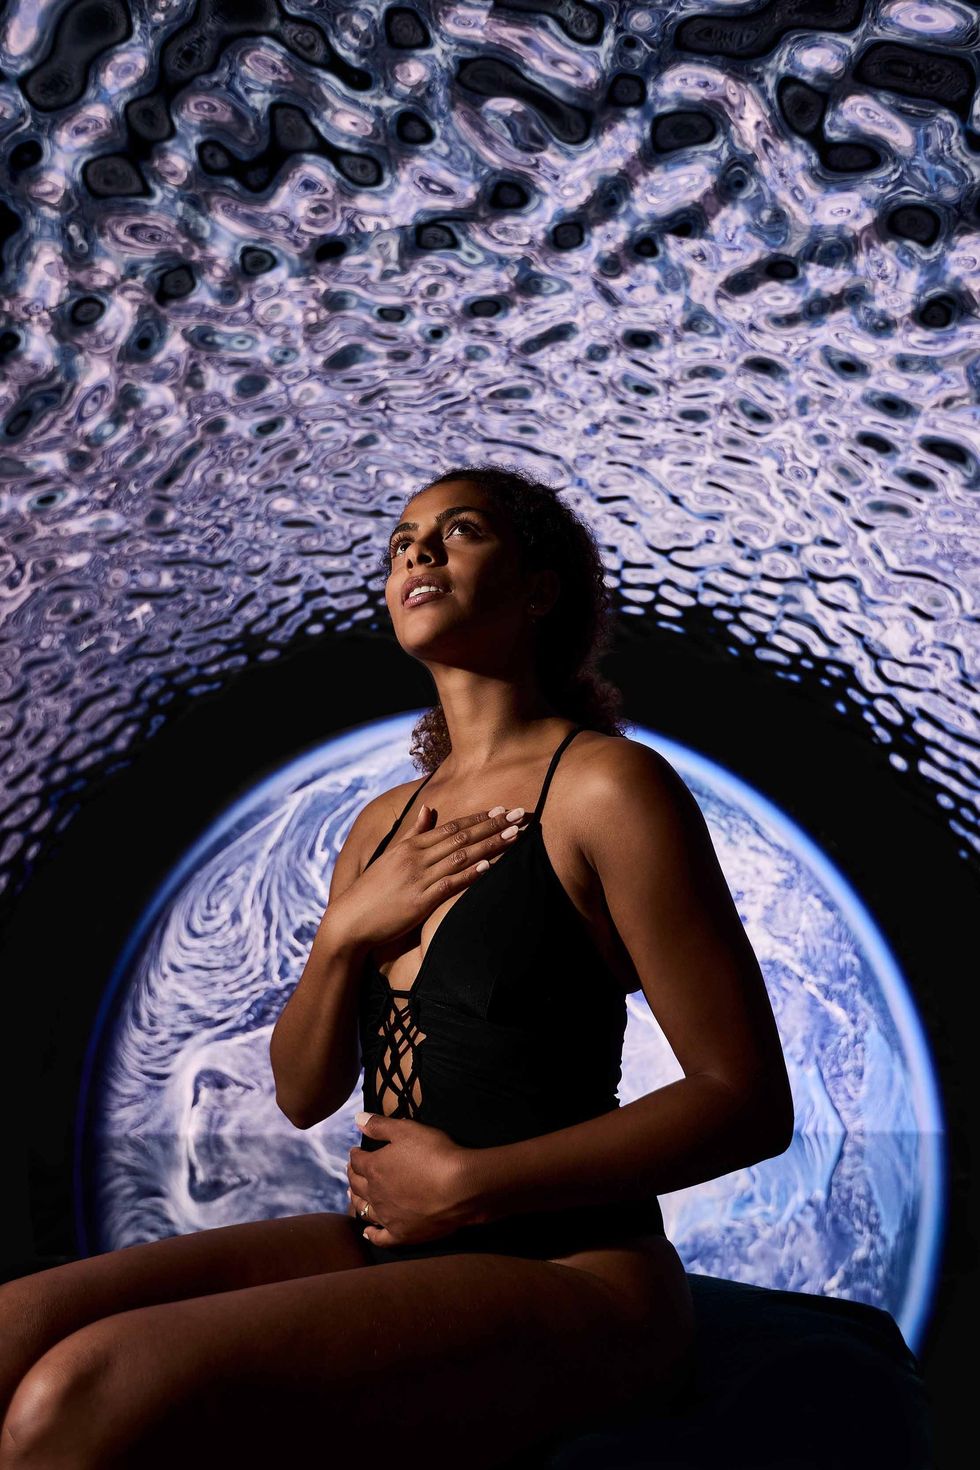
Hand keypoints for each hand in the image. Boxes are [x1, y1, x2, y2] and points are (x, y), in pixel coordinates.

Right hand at [334, 799, 529, 952]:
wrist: (350, 920)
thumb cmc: (372, 889)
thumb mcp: (392, 855)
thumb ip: (414, 832)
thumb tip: (429, 808)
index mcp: (411, 846)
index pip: (452, 827)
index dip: (480, 818)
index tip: (503, 810)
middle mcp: (416, 858)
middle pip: (462, 837)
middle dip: (494, 826)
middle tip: (520, 815)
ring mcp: (419, 879)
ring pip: (461, 856)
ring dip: (491, 845)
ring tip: (515, 836)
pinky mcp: (420, 901)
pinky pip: (450, 884)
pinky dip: (471, 874)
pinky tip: (490, 866)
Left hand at [347, 1111, 475, 1248]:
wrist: (459, 1188)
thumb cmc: (433, 1154)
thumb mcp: (406, 1130)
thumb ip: (380, 1125)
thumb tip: (356, 1120)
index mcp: (374, 1168)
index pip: (358, 1161)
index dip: (355, 1155)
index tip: (356, 1151)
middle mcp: (375, 1194)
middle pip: (357, 1185)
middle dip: (353, 1175)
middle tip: (352, 1171)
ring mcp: (387, 1217)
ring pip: (364, 1209)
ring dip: (357, 1201)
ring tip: (353, 1195)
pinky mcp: (402, 1234)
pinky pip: (381, 1237)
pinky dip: (372, 1234)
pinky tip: (368, 1232)